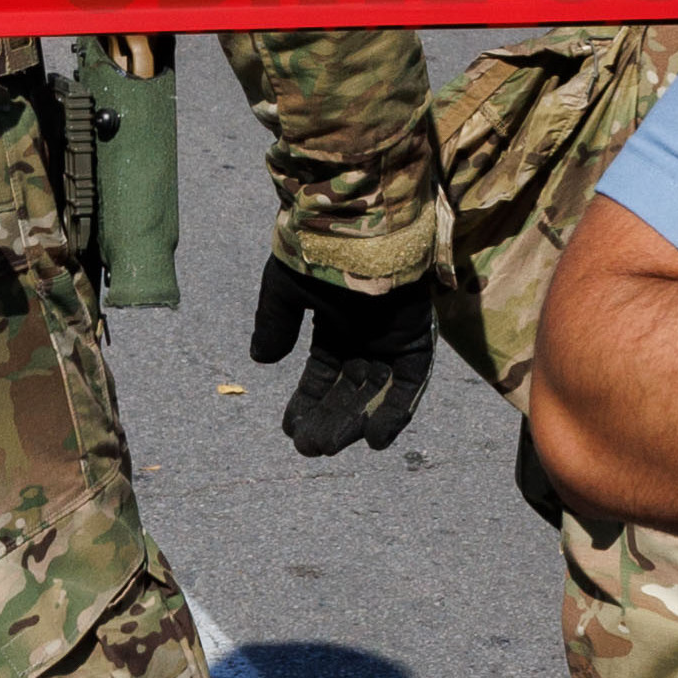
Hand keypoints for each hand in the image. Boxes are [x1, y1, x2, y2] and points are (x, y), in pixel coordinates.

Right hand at [256, 258, 435, 454]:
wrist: (356, 228)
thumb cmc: (317, 253)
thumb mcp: (284, 292)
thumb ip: (275, 324)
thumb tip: (260, 360)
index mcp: (335, 326)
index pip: (322, 376)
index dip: (307, 403)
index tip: (291, 431)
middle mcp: (365, 337)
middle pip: (349, 391)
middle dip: (329, 421)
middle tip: (310, 449)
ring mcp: (393, 340)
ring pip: (376, 393)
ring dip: (356, 422)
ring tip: (332, 447)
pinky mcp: (417, 341)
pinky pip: (410, 385)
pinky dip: (395, 413)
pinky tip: (373, 439)